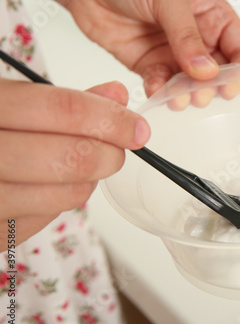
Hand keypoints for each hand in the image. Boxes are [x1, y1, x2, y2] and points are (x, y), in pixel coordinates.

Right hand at [0, 80, 149, 249]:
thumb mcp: (8, 101)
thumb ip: (64, 99)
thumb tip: (117, 97)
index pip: (62, 110)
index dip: (111, 119)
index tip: (137, 127)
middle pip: (70, 158)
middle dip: (109, 154)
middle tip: (118, 149)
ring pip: (64, 194)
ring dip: (88, 180)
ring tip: (83, 164)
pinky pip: (45, 219)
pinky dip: (61, 200)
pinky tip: (50, 184)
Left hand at [59, 0, 239, 97]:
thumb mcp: (169, 0)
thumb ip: (188, 36)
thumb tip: (207, 70)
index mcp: (212, 15)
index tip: (232, 86)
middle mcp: (197, 37)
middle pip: (218, 73)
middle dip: (211, 87)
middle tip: (201, 94)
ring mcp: (174, 53)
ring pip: (190, 84)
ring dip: (186, 94)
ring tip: (178, 96)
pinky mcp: (151, 65)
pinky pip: (161, 84)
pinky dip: (160, 91)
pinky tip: (157, 89)